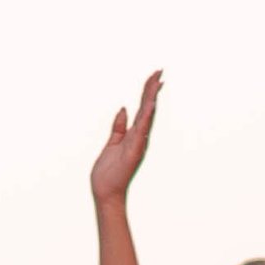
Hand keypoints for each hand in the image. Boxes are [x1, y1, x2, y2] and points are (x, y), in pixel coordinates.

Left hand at [91, 70, 161, 207]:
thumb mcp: (112, 143)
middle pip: (147, 109)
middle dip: (152, 90)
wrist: (106, 192)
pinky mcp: (134, 151)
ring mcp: (138, 144)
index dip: (147, 92)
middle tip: (159, 71)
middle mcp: (139, 137)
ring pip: (146, 117)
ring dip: (151, 99)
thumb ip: (118, 127)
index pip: (142, 109)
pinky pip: (141, 131)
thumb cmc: (108, 172)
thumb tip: (123, 109)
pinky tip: (150, 105)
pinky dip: (146, 118)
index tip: (154, 77)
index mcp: (133, 135)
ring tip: (156, 82)